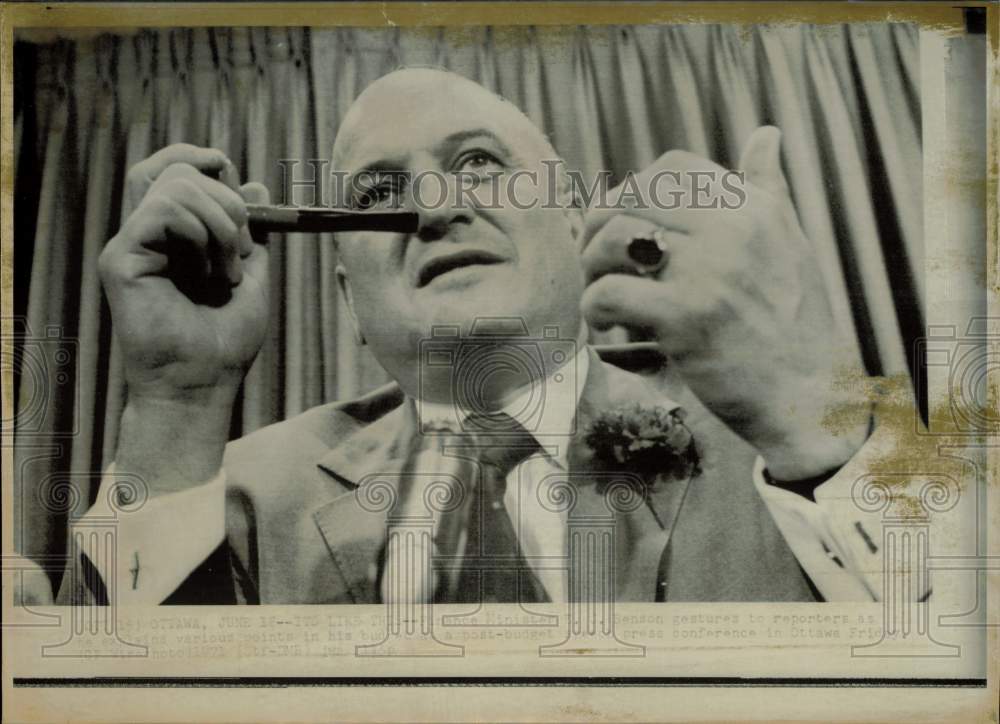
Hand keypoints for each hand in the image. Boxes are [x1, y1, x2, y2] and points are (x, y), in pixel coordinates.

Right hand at [100, 144, 270, 490]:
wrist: (202, 384)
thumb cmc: (224, 342)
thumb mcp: (250, 276)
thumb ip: (251, 232)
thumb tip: (256, 185)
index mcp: (174, 236)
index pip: (176, 170)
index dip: (212, 168)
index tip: (248, 198)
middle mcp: (147, 236)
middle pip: (175, 170)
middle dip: (227, 199)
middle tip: (243, 247)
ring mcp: (131, 244)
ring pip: (174, 186)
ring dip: (220, 223)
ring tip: (227, 270)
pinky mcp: (121, 258)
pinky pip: (160, 210)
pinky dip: (198, 232)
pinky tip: (208, 271)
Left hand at [580, 126, 870, 478]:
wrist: (809, 398)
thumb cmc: (793, 324)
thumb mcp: (790, 244)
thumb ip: (769, 188)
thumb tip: (767, 133)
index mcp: (755, 209)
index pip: (673, 167)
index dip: (635, 190)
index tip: (626, 227)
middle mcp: (734, 230)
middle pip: (634, 198)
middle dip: (601, 227)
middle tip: (599, 264)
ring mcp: (711, 273)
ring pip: (615, 239)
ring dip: (592, 267)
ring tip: (602, 295)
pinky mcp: (687, 319)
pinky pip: (610, 292)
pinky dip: (594, 309)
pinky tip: (606, 327)